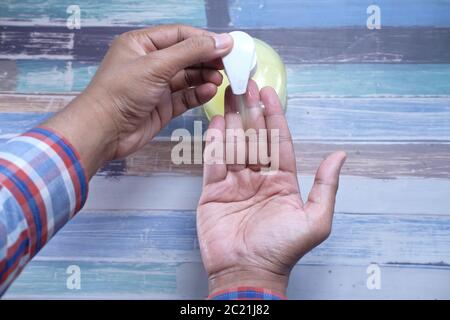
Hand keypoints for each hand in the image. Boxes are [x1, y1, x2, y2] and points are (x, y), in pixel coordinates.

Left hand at [44, 25, 232, 176]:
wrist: (104, 131)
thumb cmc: (118, 93)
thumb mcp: (156, 65)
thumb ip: (191, 52)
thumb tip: (220, 41)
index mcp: (141, 45)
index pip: (179, 35)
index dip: (203, 39)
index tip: (226, 45)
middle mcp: (149, 64)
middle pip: (186, 56)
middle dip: (207, 59)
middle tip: (227, 64)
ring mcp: (156, 86)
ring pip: (188, 77)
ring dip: (205, 77)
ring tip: (219, 79)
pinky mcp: (162, 106)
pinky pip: (186, 97)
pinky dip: (199, 94)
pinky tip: (209, 92)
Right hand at [197, 81, 345, 295]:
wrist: (246, 273)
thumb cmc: (281, 250)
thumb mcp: (315, 220)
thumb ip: (326, 186)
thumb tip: (340, 155)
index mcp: (282, 181)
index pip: (277, 140)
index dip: (274, 115)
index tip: (269, 92)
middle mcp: (258, 178)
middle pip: (253, 137)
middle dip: (250, 110)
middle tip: (245, 84)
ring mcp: (234, 183)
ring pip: (233, 144)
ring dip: (231, 119)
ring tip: (228, 95)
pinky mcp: (212, 191)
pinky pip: (213, 161)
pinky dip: (213, 141)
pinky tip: (216, 122)